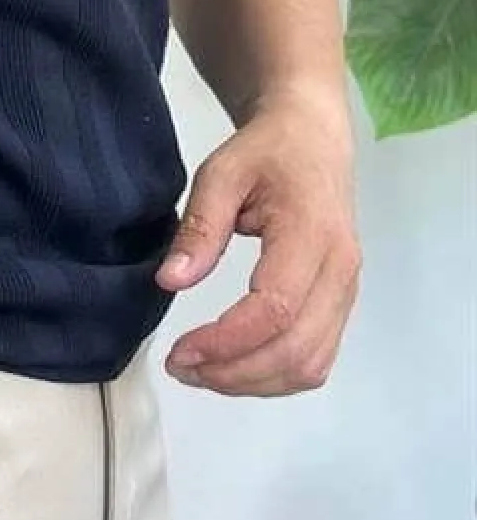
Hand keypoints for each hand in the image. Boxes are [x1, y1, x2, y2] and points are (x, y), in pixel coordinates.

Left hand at [156, 92, 361, 396]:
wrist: (314, 138)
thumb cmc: (267, 151)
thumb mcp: (221, 173)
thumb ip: (199, 228)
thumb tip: (171, 282)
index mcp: (312, 235)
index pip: (276, 309)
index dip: (228, 342)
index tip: (180, 352)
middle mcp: (340, 271)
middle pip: (296, 350)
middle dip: (235, 373)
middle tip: (181, 368)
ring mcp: (346, 291)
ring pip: (310, 364)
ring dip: (254, 382)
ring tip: (202, 371)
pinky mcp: (341, 302)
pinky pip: (316, 358)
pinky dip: (276, 375)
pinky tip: (234, 366)